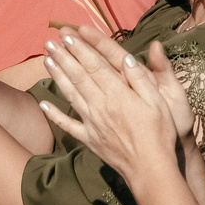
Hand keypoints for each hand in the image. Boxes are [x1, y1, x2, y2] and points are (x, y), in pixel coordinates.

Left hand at [38, 23, 187, 184]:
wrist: (150, 169)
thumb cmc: (160, 134)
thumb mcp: (159, 102)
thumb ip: (141, 79)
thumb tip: (127, 58)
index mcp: (119, 94)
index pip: (96, 66)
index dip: (81, 49)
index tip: (69, 35)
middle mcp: (101, 106)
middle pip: (79, 76)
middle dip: (64, 57)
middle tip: (51, 41)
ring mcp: (92, 123)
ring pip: (70, 95)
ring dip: (57, 76)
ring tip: (46, 60)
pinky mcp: (89, 139)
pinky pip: (68, 125)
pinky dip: (54, 114)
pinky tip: (44, 104)